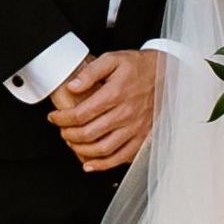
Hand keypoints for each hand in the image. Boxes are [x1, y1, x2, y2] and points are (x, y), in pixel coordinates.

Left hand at [49, 47, 163, 170]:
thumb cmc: (140, 67)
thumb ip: (91, 72)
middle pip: (88, 134)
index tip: (54, 117)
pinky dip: (104, 165)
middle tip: (62, 130)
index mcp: (116, 94)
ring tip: (72, 143)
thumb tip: (73, 86)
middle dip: (68, 134)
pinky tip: (91, 164)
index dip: (62, 118)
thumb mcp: (114, 59)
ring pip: (102, 149)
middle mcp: (125, 114)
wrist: (169, 74)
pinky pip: (122, 157)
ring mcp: (135, 128)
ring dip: (81, 150)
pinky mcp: (143, 137)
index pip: (80, 114)